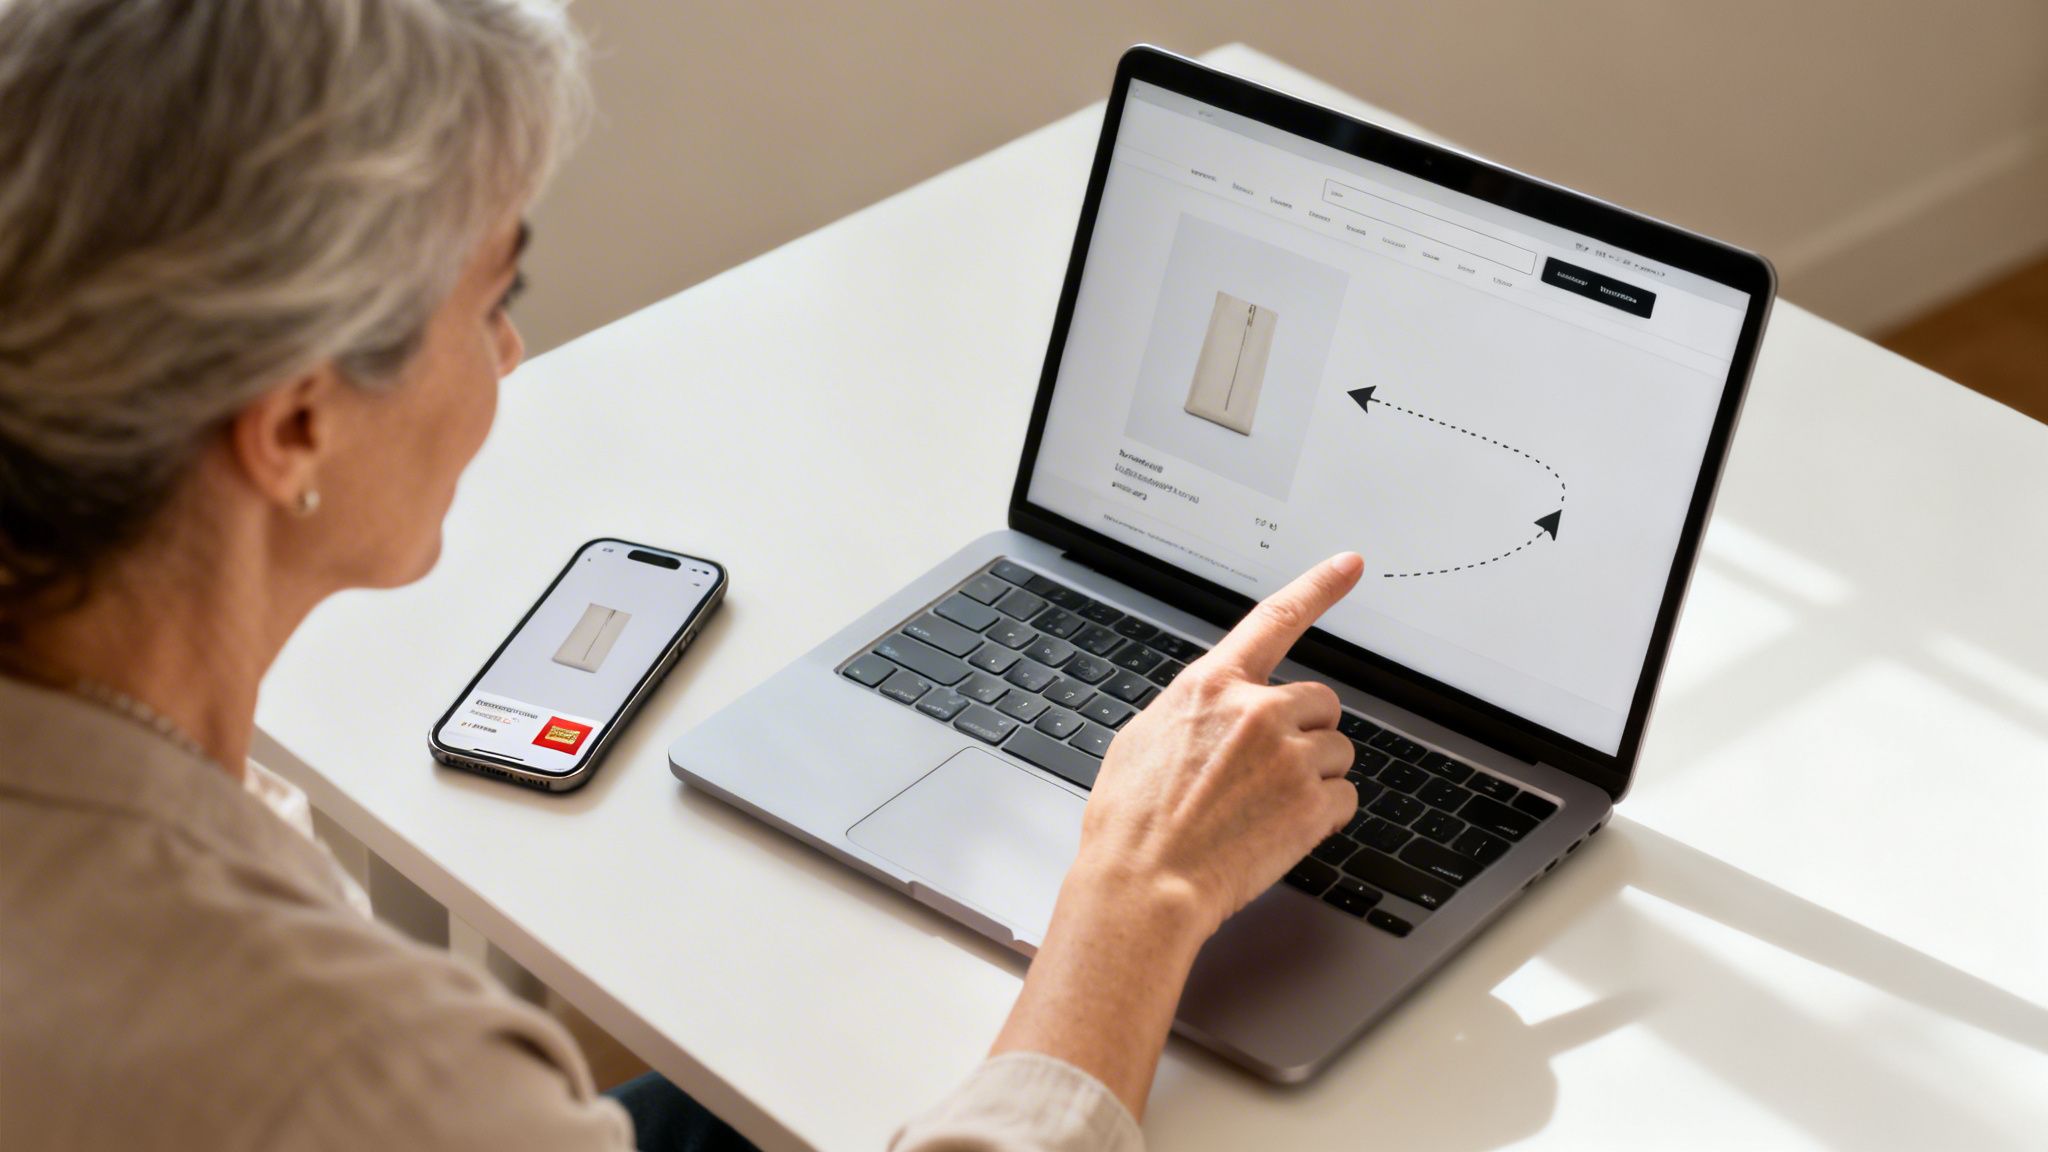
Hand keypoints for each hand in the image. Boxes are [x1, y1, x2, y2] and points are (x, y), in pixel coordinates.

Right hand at [1074, 552, 1364, 938]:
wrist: (1143, 885)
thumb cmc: (1132, 823)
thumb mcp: (1143, 738)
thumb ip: (1194, 709)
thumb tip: (1215, 707)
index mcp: (1212, 686)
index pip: (1275, 619)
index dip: (1319, 587)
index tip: (1349, 566)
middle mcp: (1257, 711)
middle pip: (1321, 701)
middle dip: (1305, 732)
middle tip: (1267, 770)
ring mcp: (1289, 757)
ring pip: (1337, 751)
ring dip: (1314, 776)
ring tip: (1264, 807)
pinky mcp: (1311, 804)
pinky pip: (1345, 798)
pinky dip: (1322, 816)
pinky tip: (1279, 830)